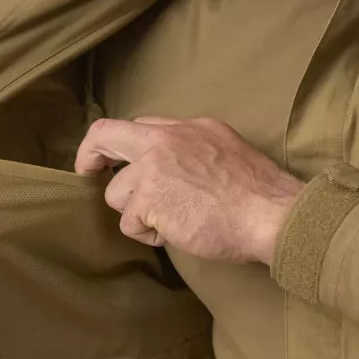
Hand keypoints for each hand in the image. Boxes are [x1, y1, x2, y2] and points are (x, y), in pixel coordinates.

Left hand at [74, 115, 306, 265]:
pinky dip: (149, 234)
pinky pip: (130, 223)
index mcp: (190, 128)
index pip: (145, 124)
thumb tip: (177, 170)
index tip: (118, 158)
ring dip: (137, 213)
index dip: (128, 145)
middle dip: (90, 153)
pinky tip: (175, 233)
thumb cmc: (260, 194)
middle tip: (88, 171)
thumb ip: (195, 151)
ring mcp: (154, 168)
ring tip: (170, 223)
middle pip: (106, 135)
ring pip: (117, 193)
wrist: (270, 212)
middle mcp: (166, 140)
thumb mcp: (228, 150)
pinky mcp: (148, 200)